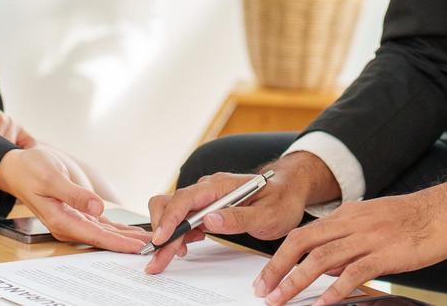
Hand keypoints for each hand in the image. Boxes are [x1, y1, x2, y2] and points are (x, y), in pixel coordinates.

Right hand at [0, 148, 147, 253]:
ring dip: (125, 239)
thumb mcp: (51, 178)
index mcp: (61, 220)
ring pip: (104, 234)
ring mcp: (73, 220)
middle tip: (154, 246)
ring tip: (148, 242)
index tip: (137, 247)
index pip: (96, 236)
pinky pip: (100, 225)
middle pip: (103, 239)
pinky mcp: (77, 212)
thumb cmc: (31, 170)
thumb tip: (96, 208)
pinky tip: (130, 233)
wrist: (17, 166)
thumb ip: (74, 194)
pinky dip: (116, 230)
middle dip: (127, 244)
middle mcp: (68, 224)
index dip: (118, 243)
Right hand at [143, 151, 337, 274]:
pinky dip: (177, 233)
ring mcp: (206, 197)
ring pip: (173, 212)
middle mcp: (208, 188)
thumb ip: (239, 217)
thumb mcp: (267, 214)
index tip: (162, 239)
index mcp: (221, 185)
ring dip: (167, 235)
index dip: (170, 218)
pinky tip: (184, 246)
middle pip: (172, 204)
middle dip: (161, 232)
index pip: (186, 198)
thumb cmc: (281, 199)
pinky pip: (183, 217)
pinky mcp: (206, 207)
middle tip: (157, 260)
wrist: (288, 191)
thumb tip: (209, 220)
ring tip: (168, 257)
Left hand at [254, 174, 446, 305]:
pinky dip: (336, 289)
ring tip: (281, 299)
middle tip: (263, 291)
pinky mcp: (386, 252)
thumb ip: (346, 244)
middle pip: (303, 244)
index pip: (302, 234)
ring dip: (297, 281)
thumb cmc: (411, 220)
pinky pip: (355, 271)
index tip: (265, 277)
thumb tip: (324, 269)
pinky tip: (324, 302)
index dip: (279, 257)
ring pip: (322, 259)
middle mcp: (351, 223)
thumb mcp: (371, 225)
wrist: (445, 210)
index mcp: (346, 215)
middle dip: (278, 268)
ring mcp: (368, 237)